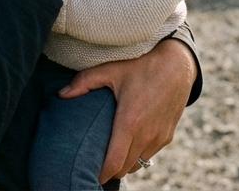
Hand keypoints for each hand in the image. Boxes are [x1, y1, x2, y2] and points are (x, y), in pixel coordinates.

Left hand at [59, 37, 196, 182]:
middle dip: (110, 171)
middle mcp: (146, 134)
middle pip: (124, 168)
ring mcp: (159, 137)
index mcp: (130, 121)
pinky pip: (149, 155)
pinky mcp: (167, 137)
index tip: (90, 174)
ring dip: (124, 164)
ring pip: (137, 164)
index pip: (114, 162)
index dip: (102, 173)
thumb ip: (84, 82)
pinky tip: (127, 147)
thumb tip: (61, 94)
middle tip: (95, 166)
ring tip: (110, 157)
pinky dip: (137, 156)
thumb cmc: (141, 66)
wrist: (177, 65)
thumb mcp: (111, 70)